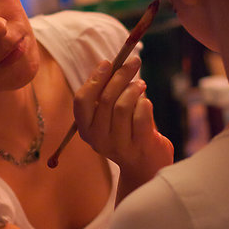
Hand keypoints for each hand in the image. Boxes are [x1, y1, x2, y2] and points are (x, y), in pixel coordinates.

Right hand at [73, 57, 173, 199]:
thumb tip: (110, 64)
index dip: (95, 79)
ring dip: (134, 89)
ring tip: (141, 85)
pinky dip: (145, 103)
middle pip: (105, 99)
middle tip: (133, 62)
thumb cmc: (126, 133)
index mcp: (86, 129)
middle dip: (120, 75)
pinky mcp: (140, 146)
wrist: (144, 166)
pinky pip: (141, 115)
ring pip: (123, 106)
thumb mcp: (108, 117)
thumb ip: (105, 94)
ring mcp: (118, 145)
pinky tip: (146, 103)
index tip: (108, 63)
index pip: (82, 101)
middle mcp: (98, 139)